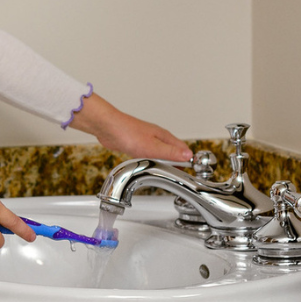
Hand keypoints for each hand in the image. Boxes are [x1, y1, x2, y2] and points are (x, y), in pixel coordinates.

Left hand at [67, 92, 192, 160]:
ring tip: (170, 171)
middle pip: (174, 150)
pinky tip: (151, 165)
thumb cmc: (127, 133)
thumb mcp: (152, 147)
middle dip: (179, 161)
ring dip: (167, 160)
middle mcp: (157, 137)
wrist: (107, 128)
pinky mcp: (137, 144)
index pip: (182, 148)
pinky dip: (154, 160)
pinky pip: (150, 153)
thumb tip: (188, 155)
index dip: (189, 158)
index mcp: (164, 136)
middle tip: (183, 173)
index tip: (193, 169)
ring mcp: (147, 140)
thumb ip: (170, 152)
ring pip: (162, 152)